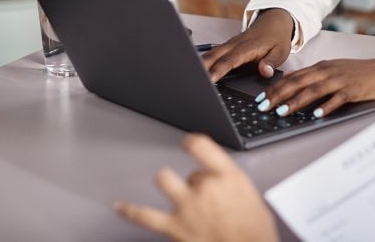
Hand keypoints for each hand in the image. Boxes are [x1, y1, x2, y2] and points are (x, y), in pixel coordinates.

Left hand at [115, 134, 276, 241]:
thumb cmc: (254, 232)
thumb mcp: (250, 195)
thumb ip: (230, 183)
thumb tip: (220, 181)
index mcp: (228, 176)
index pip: (202, 145)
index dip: (192, 142)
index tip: (189, 142)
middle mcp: (205, 187)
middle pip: (191, 172)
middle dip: (196, 181)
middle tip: (204, 196)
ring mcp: (187, 207)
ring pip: (164, 180)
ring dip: (168, 183)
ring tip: (171, 188)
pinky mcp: (173, 227)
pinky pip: (144, 216)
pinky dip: (130, 210)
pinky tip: (120, 206)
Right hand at [201, 9, 293, 82]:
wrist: (274, 21)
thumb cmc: (276, 38)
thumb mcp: (280, 51)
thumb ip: (271, 62)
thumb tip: (265, 71)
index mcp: (247, 47)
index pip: (230, 60)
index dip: (219, 71)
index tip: (210, 80)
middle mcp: (234, 44)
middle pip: (214, 56)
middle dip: (202, 68)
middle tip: (192, 81)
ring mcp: (229, 44)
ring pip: (210, 54)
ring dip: (199, 65)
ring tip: (189, 78)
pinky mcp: (227, 46)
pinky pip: (212, 54)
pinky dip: (203, 62)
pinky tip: (196, 71)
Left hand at [256, 57, 374, 117]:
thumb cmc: (359, 73)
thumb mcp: (334, 70)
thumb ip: (314, 76)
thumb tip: (292, 83)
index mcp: (322, 67)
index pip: (294, 77)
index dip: (276, 87)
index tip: (261, 98)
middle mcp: (328, 71)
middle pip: (299, 83)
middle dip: (278, 95)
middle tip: (263, 106)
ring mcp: (340, 80)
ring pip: (313, 90)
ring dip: (296, 101)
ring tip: (282, 112)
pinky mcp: (353, 90)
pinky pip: (336, 99)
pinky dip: (325, 106)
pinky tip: (316, 115)